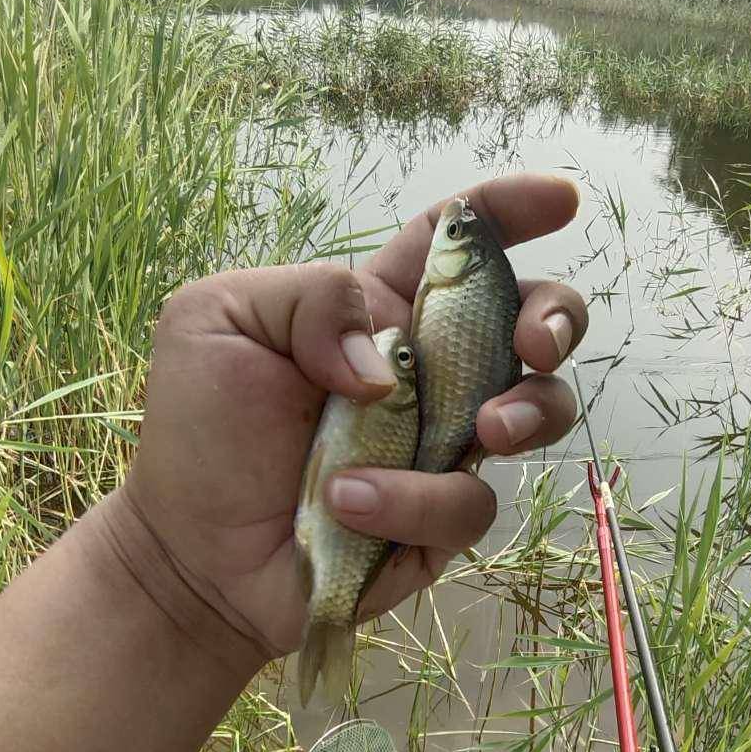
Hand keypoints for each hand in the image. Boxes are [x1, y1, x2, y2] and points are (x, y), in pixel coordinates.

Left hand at [113, 173, 586, 664]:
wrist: (189, 552)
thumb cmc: (201, 429)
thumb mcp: (219, 321)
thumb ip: (308, 297)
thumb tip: (387, 358)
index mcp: (379, 308)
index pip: (455, 242)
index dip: (510, 211)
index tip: (561, 199)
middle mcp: (427, 371)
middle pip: (533, 319)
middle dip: (559, 317)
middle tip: (535, 342)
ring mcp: (441, 445)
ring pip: (539, 411)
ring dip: (529, 411)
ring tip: (485, 428)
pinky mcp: (438, 519)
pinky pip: (466, 502)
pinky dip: (410, 499)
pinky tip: (346, 502)